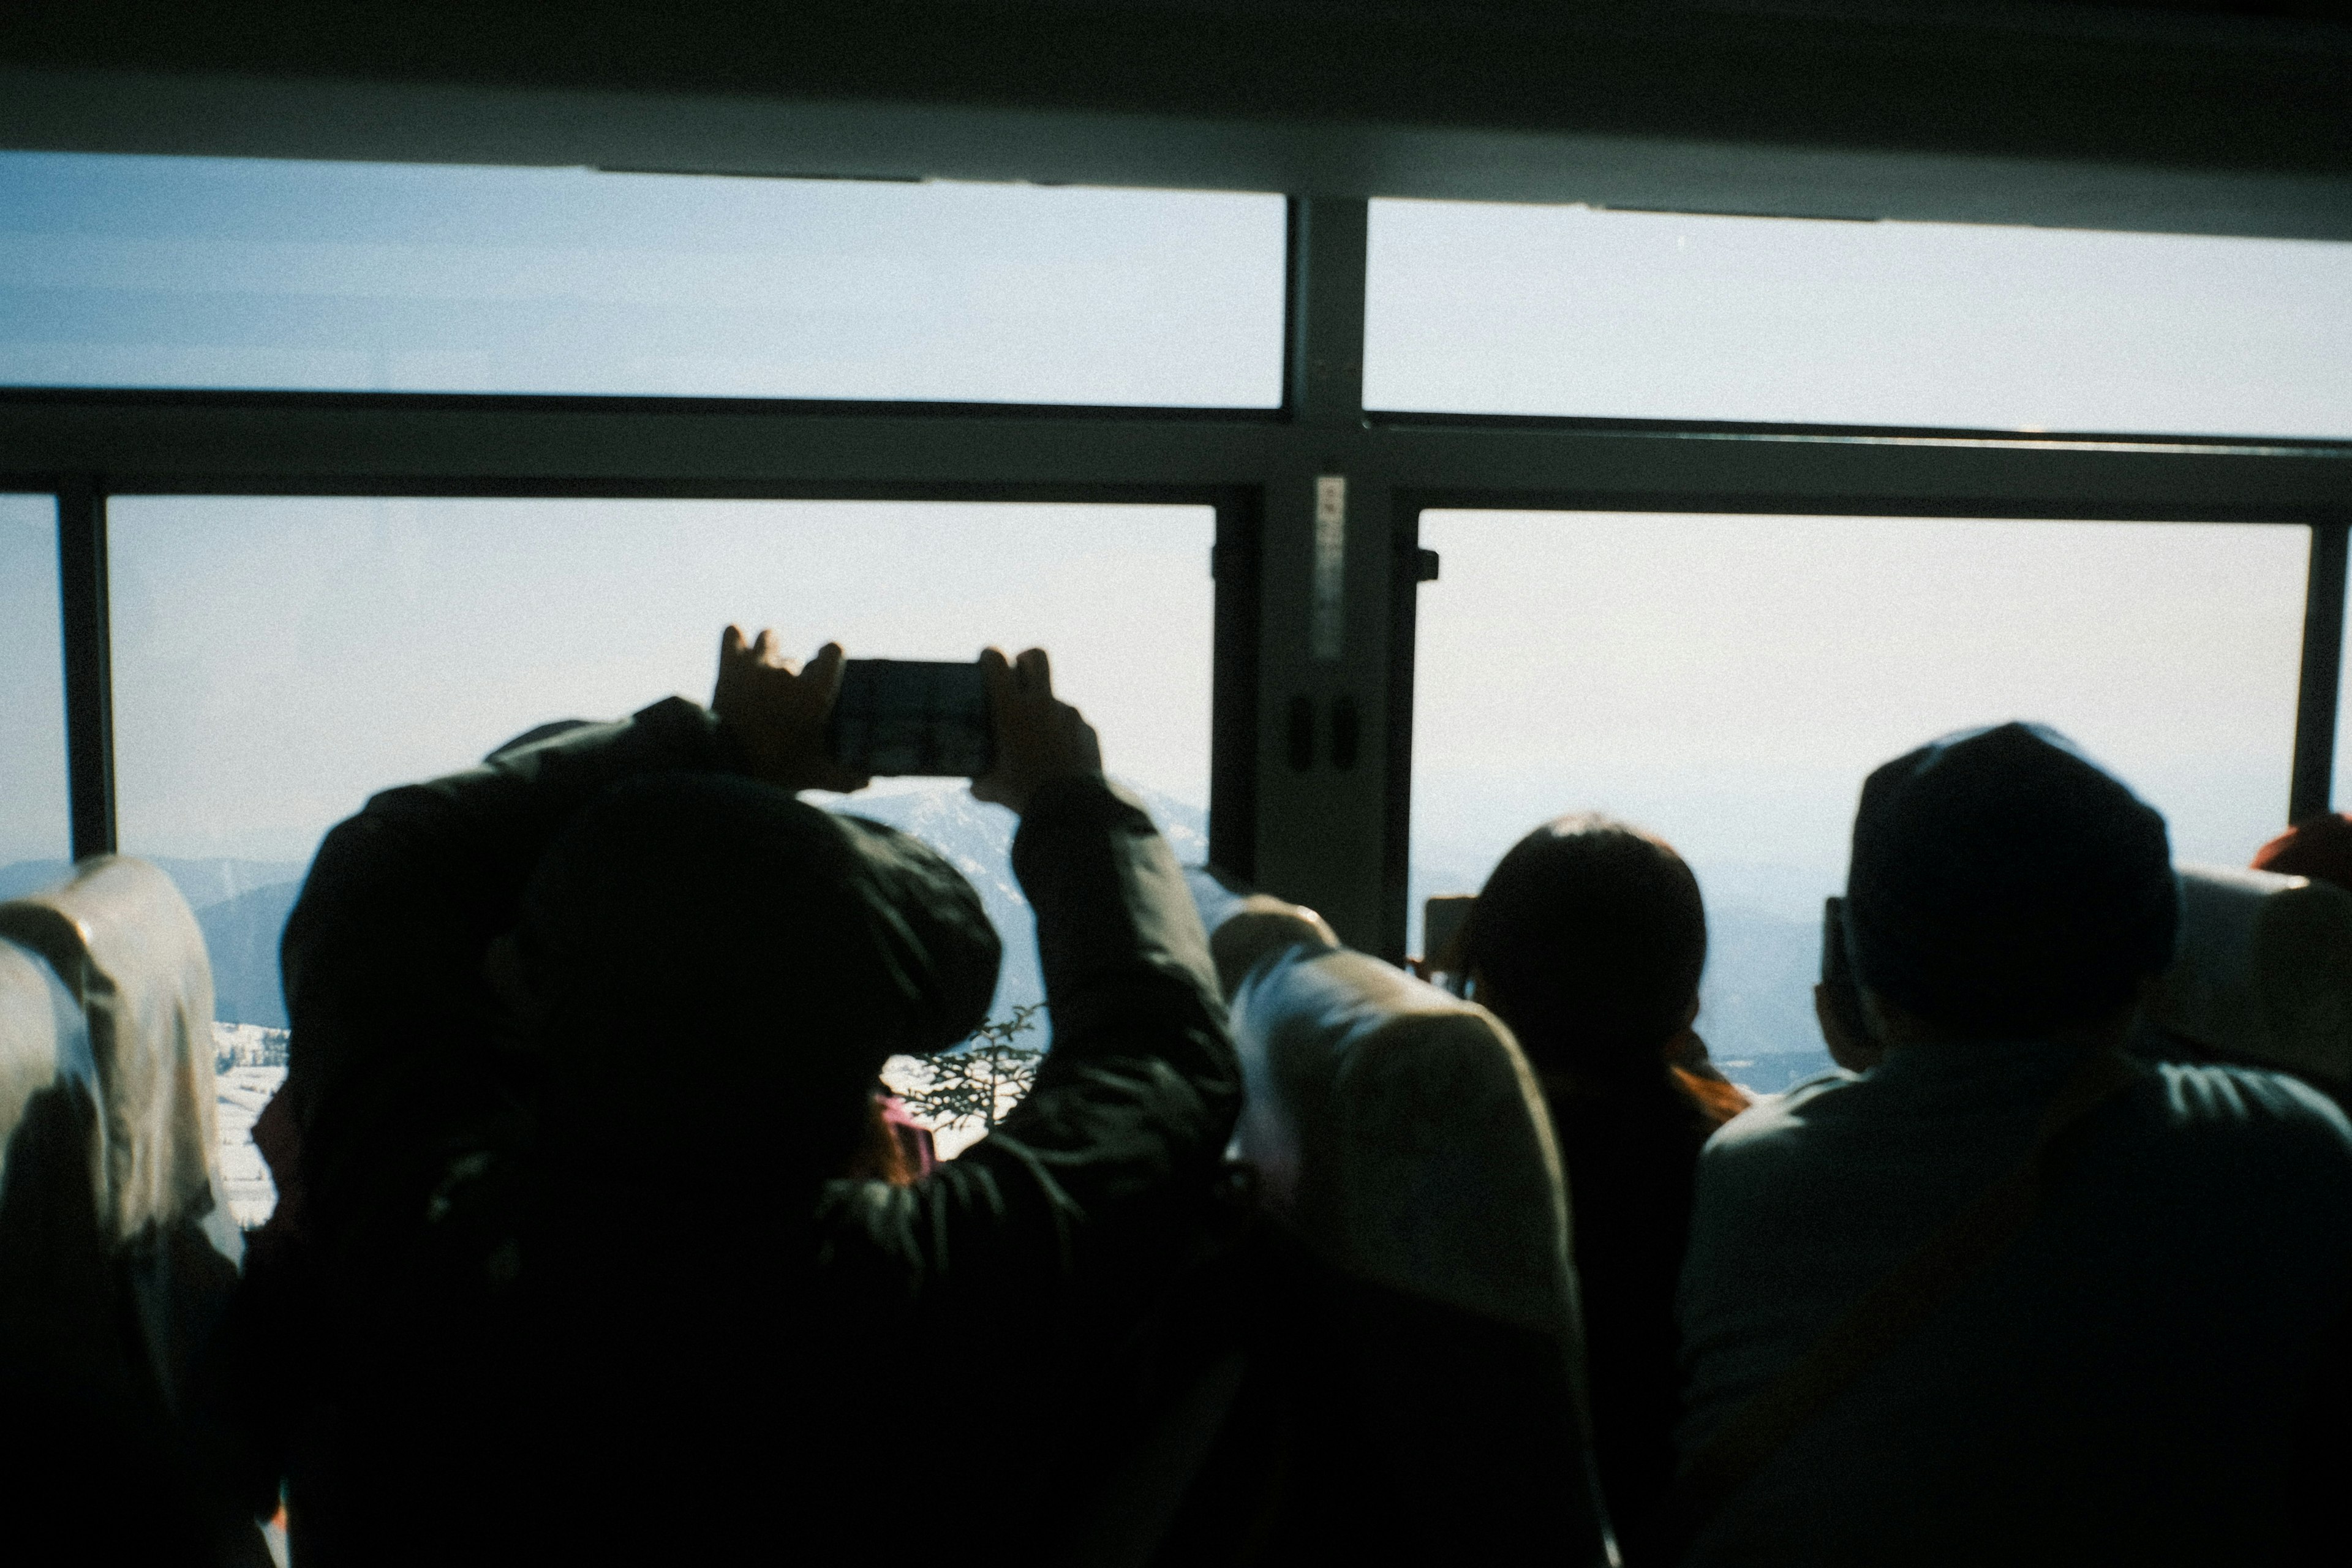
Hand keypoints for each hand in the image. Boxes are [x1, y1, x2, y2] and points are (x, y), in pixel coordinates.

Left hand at [710, 626, 871, 793]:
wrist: (726, 763)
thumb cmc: (776, 770)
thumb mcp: (815, 775)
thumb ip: (845, 778)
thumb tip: (868, 783)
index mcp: (816, 692)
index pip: (834, 649)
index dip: (830, 657)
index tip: (826, 673)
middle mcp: (789, 672)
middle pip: (797, 658)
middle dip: (795, 674)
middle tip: (788, 700)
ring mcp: (758, 665)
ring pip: (769, 638)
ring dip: (769, 650)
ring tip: (766, 672)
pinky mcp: (730, 666)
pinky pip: (733, 633)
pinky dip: (736, 639)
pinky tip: (739, 650)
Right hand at [971, 647, 1101, 815]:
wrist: (1070, 808)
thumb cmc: (1023, 796)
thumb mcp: (990, 789)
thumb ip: (981, 779)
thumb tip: (976, 783)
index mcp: (1010, 709)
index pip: (997, 660)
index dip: (990, 655)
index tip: (987, 659)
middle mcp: (1041, 704)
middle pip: (1037, 656)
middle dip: (1026, 658)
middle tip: (1019, 673)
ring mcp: (1070, 714)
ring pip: (1055, 699)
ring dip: (1046, 710)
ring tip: (1040, 741)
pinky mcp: (1089, 730)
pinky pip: (1074, 725)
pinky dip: (1066, 735)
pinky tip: (1061, 758)